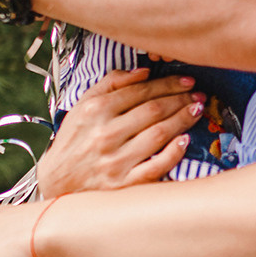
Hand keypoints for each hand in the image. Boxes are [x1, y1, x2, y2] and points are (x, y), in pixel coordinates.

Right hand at [37, 66, 201, 195]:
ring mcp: (115, 160)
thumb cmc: (73, 141)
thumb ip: (110, 84)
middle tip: (198, 94)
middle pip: (154, 110)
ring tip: (198, 110)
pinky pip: (155, 167)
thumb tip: (144, 72)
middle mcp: (105, 134)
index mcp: (96, 111)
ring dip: (183, 120)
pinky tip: (186, 140)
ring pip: (159, 134)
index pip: (140, 91)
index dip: (168, 83)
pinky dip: (173, 153)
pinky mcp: (123, 184)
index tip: (187, 80)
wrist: (56, 182)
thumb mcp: (82, 106)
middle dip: (181, 99)